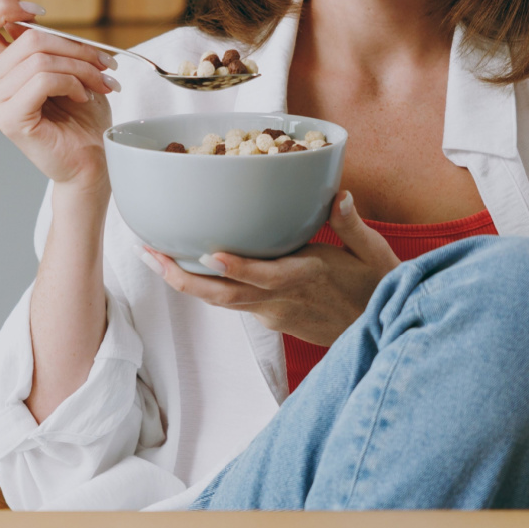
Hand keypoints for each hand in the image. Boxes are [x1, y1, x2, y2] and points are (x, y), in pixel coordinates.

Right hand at [0, 0, 117, 187]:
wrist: (92, 161)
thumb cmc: (80, 117)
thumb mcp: (63, 64)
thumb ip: (37, 34)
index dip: (4, 8)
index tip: (40, 12)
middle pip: (25, 38)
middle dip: (74, 46)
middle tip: (103, 62)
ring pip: (39, 59)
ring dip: (80, 66)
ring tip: (99, 82)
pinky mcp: (10, 120)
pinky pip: (43, 80)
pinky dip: (72, 83)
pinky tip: (82, 97)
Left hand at [140, 191, 399, 345]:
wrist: (378, 333)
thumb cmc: (377, 287)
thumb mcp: (373, 253)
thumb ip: (351, 224)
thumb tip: (339, 195)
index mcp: (307, 277)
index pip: (266, 276)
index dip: (238, 267)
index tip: (209, 253)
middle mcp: (282, 299)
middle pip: (225, 295)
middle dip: (183, 277)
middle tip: (149, 253)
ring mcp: (273, 313)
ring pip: (222, 301)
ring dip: (185, 282)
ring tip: (153, 256)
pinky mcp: (271, 318)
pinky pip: (233, 302)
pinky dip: (207, 286)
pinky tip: (185, 267)